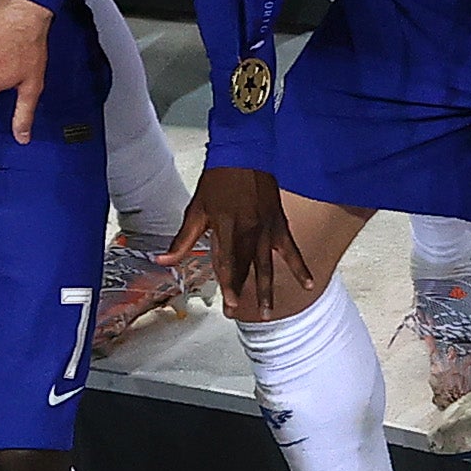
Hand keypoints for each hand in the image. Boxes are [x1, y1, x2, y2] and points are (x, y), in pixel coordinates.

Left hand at [173, 161, 312, 325]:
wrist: (245, 156)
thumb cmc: (217, 181)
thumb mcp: (196, 209)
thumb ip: (182, 240)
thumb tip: (163, 260)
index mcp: (226, 228)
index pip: (228, 263)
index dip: (229, 285)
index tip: (230, 305)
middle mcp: (248, 232)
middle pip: (246, 269)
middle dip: (241, 293)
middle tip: (237, 314)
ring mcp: (266, 230)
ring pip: (267, 266)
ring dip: (267, 290)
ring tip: (267, 313)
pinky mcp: (279, 225)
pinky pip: (291, 250)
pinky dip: (300, 268)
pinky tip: (307, 285)